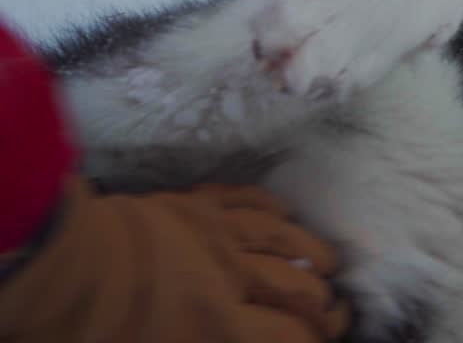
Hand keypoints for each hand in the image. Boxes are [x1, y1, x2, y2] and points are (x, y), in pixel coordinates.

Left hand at [0, 177, 350, 342]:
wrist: (60, 261)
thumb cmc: (92, 328)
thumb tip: (239, 336)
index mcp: (219, 327)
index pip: (292, 334)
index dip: (320, 337)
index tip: (332, 336)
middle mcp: (232, 277)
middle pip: (297, 286)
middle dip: (325, 301)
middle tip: (337, 308)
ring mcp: (216, 234)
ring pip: (283, 237)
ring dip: (311, 251)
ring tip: (327, 262)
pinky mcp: (195, 204)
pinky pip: (246, 199)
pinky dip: (271, 205)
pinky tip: (287, 211)